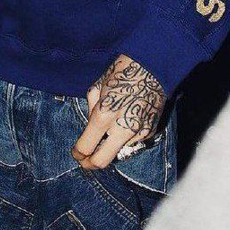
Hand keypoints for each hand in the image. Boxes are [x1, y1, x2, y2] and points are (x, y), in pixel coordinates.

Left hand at [71, 54, 165, 169]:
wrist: (152, 66)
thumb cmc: (121, 72)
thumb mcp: (98, 86)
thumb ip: (91, 109)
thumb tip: (91, 125)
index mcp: (103, 115)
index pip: (86, 146)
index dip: (78, 153)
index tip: (76, 154)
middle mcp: (121, 128)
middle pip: (102, 161)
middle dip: (90, 164)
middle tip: (86, 161)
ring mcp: (138, 132)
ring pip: (119, 152)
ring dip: (111, 146)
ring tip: (111, 128)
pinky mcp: (150, 132)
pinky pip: (133, 142)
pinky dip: (126, 137)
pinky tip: (127, 119)